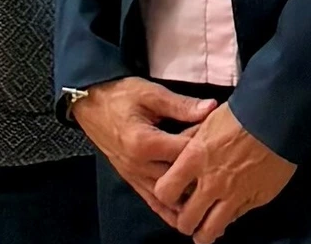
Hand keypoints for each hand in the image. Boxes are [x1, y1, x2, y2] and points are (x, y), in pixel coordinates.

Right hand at [71, 78, 216, 226]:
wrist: (90, 104)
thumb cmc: (119, 95)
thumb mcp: (150, 93)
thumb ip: (181, 105)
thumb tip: (211, 109)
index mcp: (144, 143)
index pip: (183, 152)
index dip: (204, 146)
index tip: (219, 139)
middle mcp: (139, 165)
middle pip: (178, 177)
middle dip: (200, 173)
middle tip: (220, 166)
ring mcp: (134, 176)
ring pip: (167, 196)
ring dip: (189, 197)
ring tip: (211, 198)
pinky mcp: (131, 180)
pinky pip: (152, 202)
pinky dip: (169, 210)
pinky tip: (184, 215)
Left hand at [152, 103, 294, 242]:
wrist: (276, 117)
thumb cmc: (240, 114)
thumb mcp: (207, 121)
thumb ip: (190, 143)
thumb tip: (178, 155)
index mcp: (194, 159)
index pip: (165, 192)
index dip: (165, 196)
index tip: (169, 194)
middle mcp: (211, 181)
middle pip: (186, 219)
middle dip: (184, 222)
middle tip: (187, 219)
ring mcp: (234, 194)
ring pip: (210, 230)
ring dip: (204, 233)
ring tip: (204, 231)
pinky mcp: (255, 200)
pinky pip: (235, 220)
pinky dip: (228, 221)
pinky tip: (226, 216)